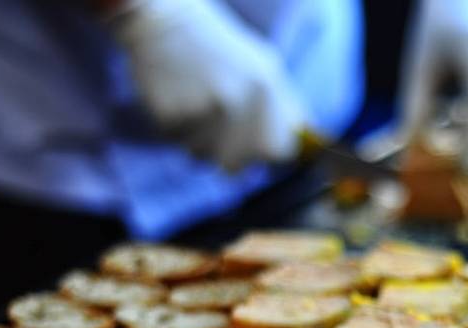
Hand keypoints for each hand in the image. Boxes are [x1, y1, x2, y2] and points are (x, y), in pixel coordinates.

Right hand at [110, 0, 304, 170]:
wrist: (164, 22)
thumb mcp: (264, 67)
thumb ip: (286, 108)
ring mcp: (204, 111)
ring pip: (203, 156)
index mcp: (266, 89)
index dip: (265, 153)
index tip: (257, 148)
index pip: (277, 152)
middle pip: (236, 165)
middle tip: (218, 127)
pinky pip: (177, 143)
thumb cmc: (218, 48)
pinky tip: (178, 101)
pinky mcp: (172, 115)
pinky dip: (177, 129)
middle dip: (227, 154)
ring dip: (199, 142)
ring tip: (197, 107)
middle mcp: (238, 102)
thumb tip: (302, 147)